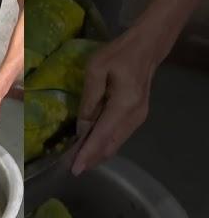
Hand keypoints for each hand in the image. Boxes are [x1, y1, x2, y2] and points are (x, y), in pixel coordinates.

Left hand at [72, 27, 160, 174]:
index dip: (87, 154)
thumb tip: (82, 127)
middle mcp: (134, 117)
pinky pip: (119, 136)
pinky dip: (105, 144)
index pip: (102, 136)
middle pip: (110, 145)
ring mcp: (138, 118)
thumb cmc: (118, 54)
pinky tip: (92, 146)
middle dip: (90, 158)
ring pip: (116, 143)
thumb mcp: (96, 70)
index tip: (75, 170)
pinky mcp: (138, 116)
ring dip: (97, 153)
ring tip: (78, 160)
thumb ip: (89, 100)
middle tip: (70, 167)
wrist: (147, 47)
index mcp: (123, 105)